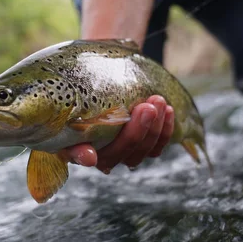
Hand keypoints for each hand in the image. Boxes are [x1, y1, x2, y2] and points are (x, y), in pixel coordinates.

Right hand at [59, 95, 173, 173]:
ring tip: (158, 101)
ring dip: (153, 129)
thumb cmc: (88, 92)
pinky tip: (168, 111)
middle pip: (116, 153)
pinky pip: (155, 149)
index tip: (89, 155)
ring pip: (140, 152)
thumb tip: (84, 133)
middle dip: (135, 131)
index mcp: (74, 142)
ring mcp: (122, 154)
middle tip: (146, 107)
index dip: (82, 155)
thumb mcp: (78, 95)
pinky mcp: (141, 149)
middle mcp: (97, 154)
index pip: (75, 153)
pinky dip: (164, 131)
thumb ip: (75, 107)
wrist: (109, 86)